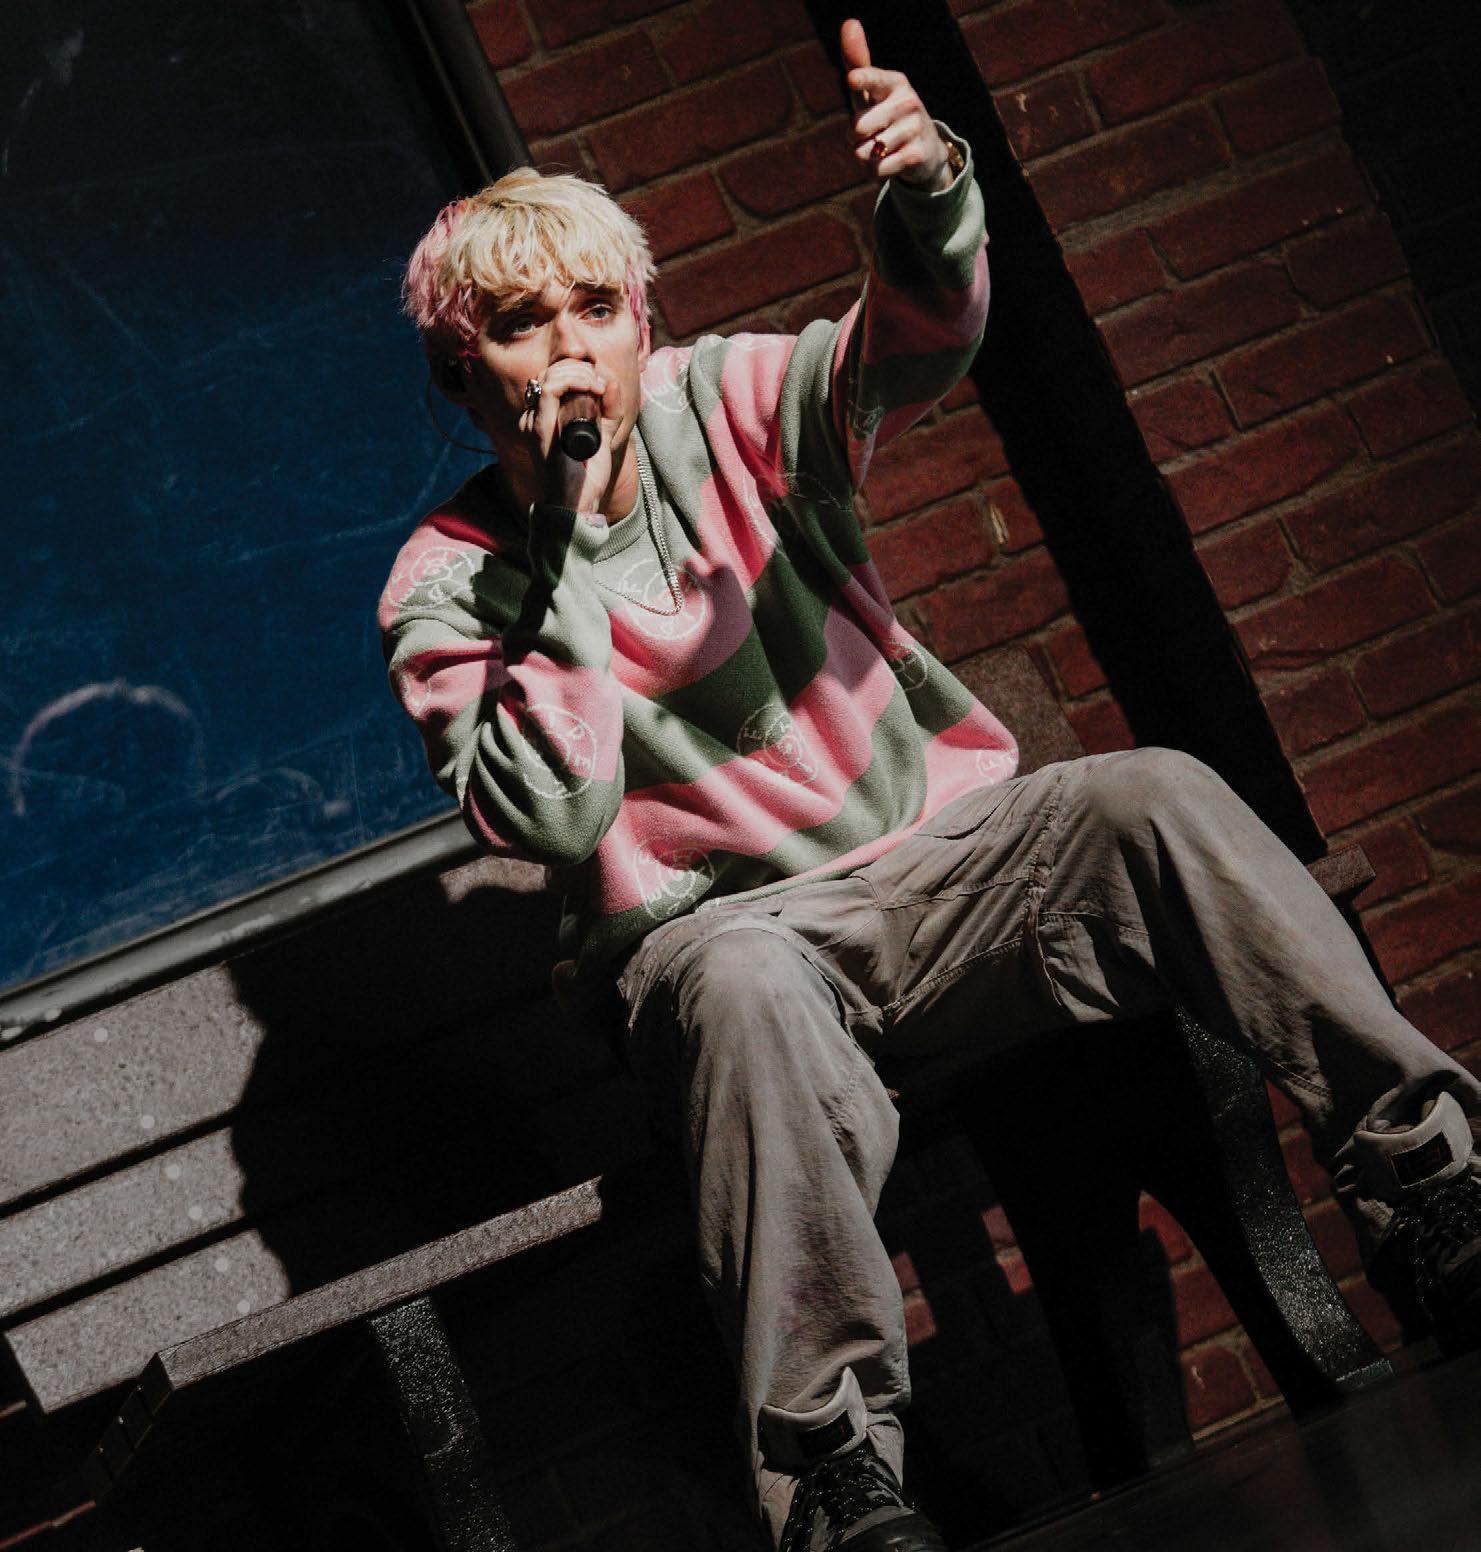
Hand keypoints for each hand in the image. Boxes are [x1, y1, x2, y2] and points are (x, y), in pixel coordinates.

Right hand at [519, 360, 615, 513]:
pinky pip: (551, 389)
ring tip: (599, 387)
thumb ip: (607, 411)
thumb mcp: (602, 436)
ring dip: (580, 373)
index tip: (601, 384)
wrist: (578, 505)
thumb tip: (609, 381)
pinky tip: (593, 387)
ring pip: (550, 375)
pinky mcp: (539, 428)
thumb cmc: (586, 477)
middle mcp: (533, 417)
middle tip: (602, 385)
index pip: (553, 378)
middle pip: (551, 372)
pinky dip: (575, 380)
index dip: (578, 371)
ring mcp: (533, 422)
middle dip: (581, 368)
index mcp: (542, 418)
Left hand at [841, 18, 950, 190]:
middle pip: (858, 127)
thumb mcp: (871, 91)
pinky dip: (875, 171)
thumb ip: (857, 61)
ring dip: (865, 156)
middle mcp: (907, 101)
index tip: (852, 79)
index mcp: (894, 82)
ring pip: (866, 151)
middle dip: (854, 138)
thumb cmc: (887, 114)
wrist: (924, 150)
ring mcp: (914, 128)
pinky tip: (887, 162)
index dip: (861, 80)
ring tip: (880, 147)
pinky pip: (878, 168)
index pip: (874, 79)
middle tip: (868, 134)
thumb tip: (850, 21)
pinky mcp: (917, 154)